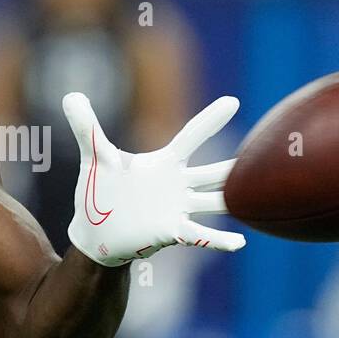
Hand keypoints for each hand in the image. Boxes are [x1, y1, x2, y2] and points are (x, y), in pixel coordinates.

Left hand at [62, 92, 245, 266]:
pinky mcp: (170, 232)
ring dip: (233, 199)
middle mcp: (177, 184)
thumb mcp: (94, 157)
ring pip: (214, 201)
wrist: (94, 234)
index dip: (210, 120)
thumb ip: (86, 127)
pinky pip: (199, 235)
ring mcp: (177, 209)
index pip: (191, 137)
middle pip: (213, 170)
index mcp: (164, 163)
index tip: (233, 101)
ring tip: (261, 198)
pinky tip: (239, 242)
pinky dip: (217, 239)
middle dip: (236, 164)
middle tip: (267, 152)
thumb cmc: (99, 193)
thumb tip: (71, 94)